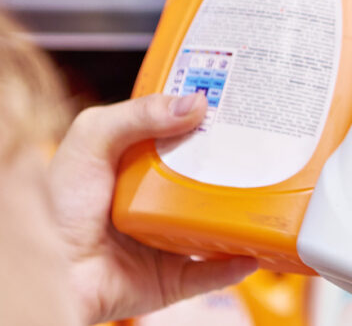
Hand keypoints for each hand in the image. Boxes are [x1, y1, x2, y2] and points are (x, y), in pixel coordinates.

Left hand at [48, 94, 257, 323]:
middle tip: (271, 143)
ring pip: (219, 225)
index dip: (211, 119)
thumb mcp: (91, 140)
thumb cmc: (54, 207)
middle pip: (209, 178)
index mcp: (138, 164)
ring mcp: (166, 240)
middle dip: (238, 164)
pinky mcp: (171, 278)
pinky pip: (213, 272)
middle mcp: (156, 201)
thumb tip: (195, 104)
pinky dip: (237, 262)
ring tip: (275, 192)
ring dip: (245, 214)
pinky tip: (257, 246)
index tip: (243, 101)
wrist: (48, 271)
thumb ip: (138, 115)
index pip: (182, 135)